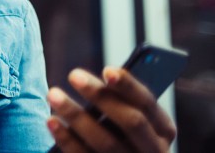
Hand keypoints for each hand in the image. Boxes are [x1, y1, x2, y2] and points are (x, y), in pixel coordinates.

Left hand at [47, 67, 176, 151]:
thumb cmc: (121, 133)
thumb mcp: (131, 119)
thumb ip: (121, 100)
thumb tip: (101, 76)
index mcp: (163, 130)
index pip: (148, 104)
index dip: (129, 86)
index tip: (107, 70)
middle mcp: (154, 151)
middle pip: (131, 122)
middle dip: (102, 96)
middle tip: (73, 75)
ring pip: (107, 143)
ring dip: (77, 116)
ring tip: (54, 94)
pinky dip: (67, 139)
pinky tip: (51, 122)